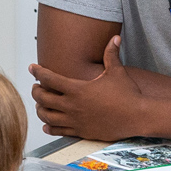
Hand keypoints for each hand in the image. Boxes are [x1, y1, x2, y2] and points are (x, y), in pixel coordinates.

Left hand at [29, 36, 150, 139]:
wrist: (137, 117)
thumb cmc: (128, 95)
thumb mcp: (117, 71)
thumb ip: (111, 54)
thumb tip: (114, 38)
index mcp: (78, 89)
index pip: (49, 79)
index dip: (38, 72)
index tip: (33, 68)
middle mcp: (73, 106)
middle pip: (43, 99)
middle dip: (36, 91)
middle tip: (36, 87)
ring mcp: (75, 120)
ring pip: (47, 116)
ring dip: (40, 110)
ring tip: (40, 105)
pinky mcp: (81, 132)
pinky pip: (59, 131)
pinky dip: (49, 128)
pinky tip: (46, 126)